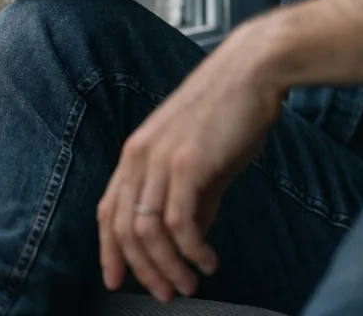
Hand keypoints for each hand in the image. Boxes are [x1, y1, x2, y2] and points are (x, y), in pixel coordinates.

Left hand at [97, 21, 284, 303]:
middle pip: (124, 230)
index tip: (117, 281)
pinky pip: (180, 225)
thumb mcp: (203, 154)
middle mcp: (140, 155)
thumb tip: (191, 233)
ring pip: (148, 233)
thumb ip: (193, 193)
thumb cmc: (233, 106)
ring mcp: (162, 159)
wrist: (254, 69)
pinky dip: (193, 251)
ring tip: (190, 283)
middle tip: (167, 292)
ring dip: (169, 267)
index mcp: (138, 149)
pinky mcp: (188, 164)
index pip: (108, 210)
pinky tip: (208, 261)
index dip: (109, 251)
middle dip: (144, 270)